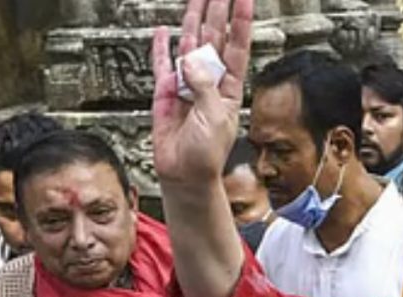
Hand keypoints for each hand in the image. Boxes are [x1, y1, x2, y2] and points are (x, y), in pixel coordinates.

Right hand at [151, 0, 253, 188]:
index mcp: (228, 87)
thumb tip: (191, 59)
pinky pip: (162, 64)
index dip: (241, 21)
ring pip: (189, 44)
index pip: (236, 46)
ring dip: (193, 20)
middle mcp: (209, 81)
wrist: (184, 174)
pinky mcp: (166, 92)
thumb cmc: (206, 155)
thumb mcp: (213, 118)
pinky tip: (164, 30)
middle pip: (214, 37)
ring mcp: (187, 84)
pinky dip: (161, 47)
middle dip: (217, 10)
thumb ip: (203, 86)